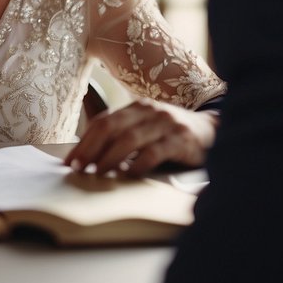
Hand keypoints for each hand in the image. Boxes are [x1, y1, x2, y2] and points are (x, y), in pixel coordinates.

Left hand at [65, 97, 218, 176]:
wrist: (212, 131)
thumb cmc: (170, 133)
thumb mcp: (145, 126)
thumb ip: (121, 134)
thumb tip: (88, 154)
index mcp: (136, 107)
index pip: (103, 122)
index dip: (83, 141)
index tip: (70, 161)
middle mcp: (149, 111)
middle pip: (111, 128)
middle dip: (90, 149)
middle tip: (78, 168)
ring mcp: (165, 124)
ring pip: (130, 139)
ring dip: (110, 158)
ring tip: (98, 173)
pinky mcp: (181, 140)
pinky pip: (154, 152)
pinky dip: (138, 164)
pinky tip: (128, 175)